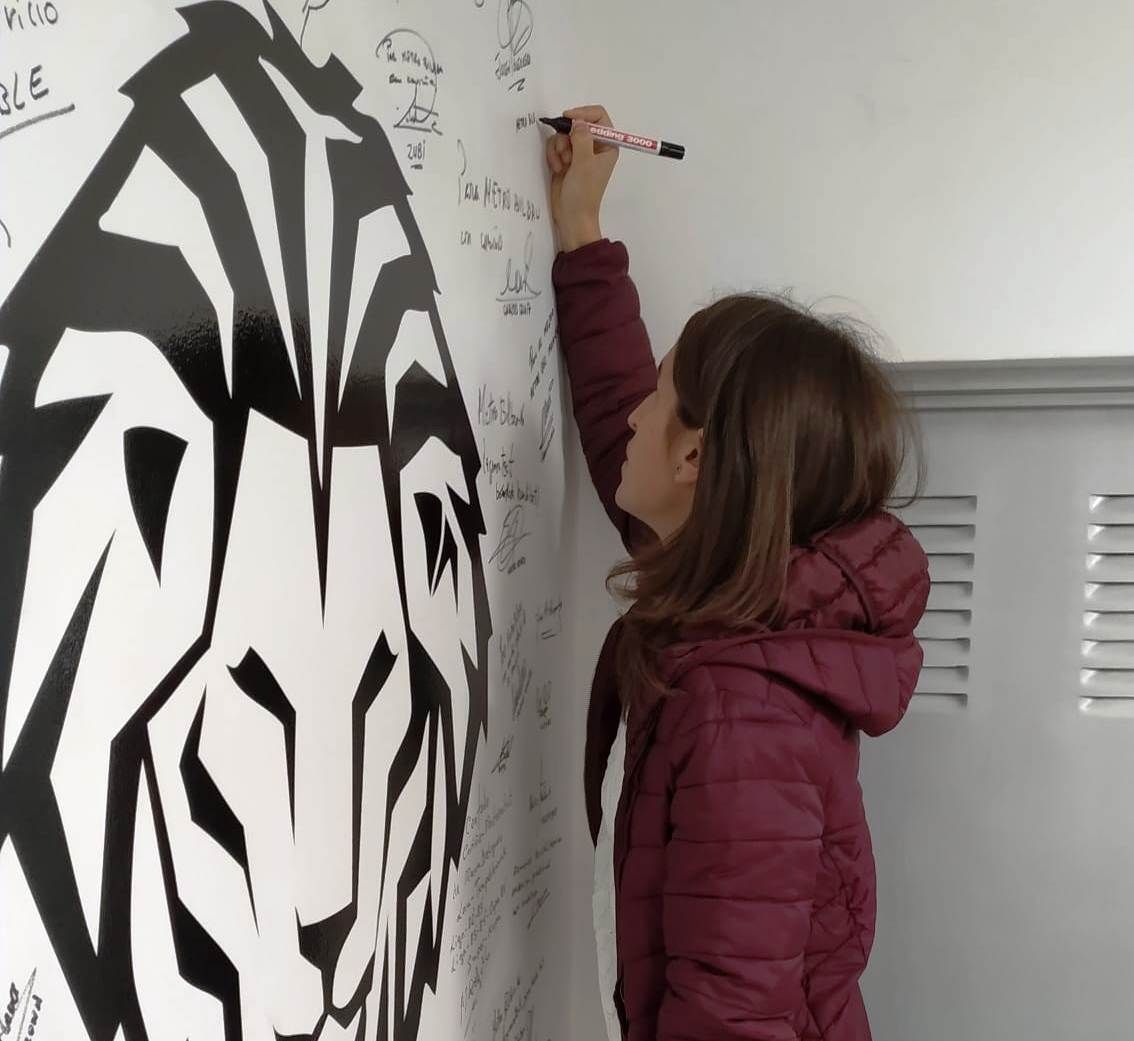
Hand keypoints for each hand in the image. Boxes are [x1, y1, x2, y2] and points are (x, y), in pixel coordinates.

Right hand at [545, 104, 618, 251]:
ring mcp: (579, 153)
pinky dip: (554, 156)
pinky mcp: (565, 160)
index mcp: (607, 145)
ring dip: (559, 148)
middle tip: (567, 153)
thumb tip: (577, 121)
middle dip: (567, 137)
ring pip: (564, 135)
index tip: (569, 118)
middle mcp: (594, 146)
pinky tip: (557, 169)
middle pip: (577, 124)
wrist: (572, 217)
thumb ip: (582, 138)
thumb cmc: (584, 192)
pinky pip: (555, 146)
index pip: (599, 117)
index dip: (584, 114)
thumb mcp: (585, 163)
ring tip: (562, 165)